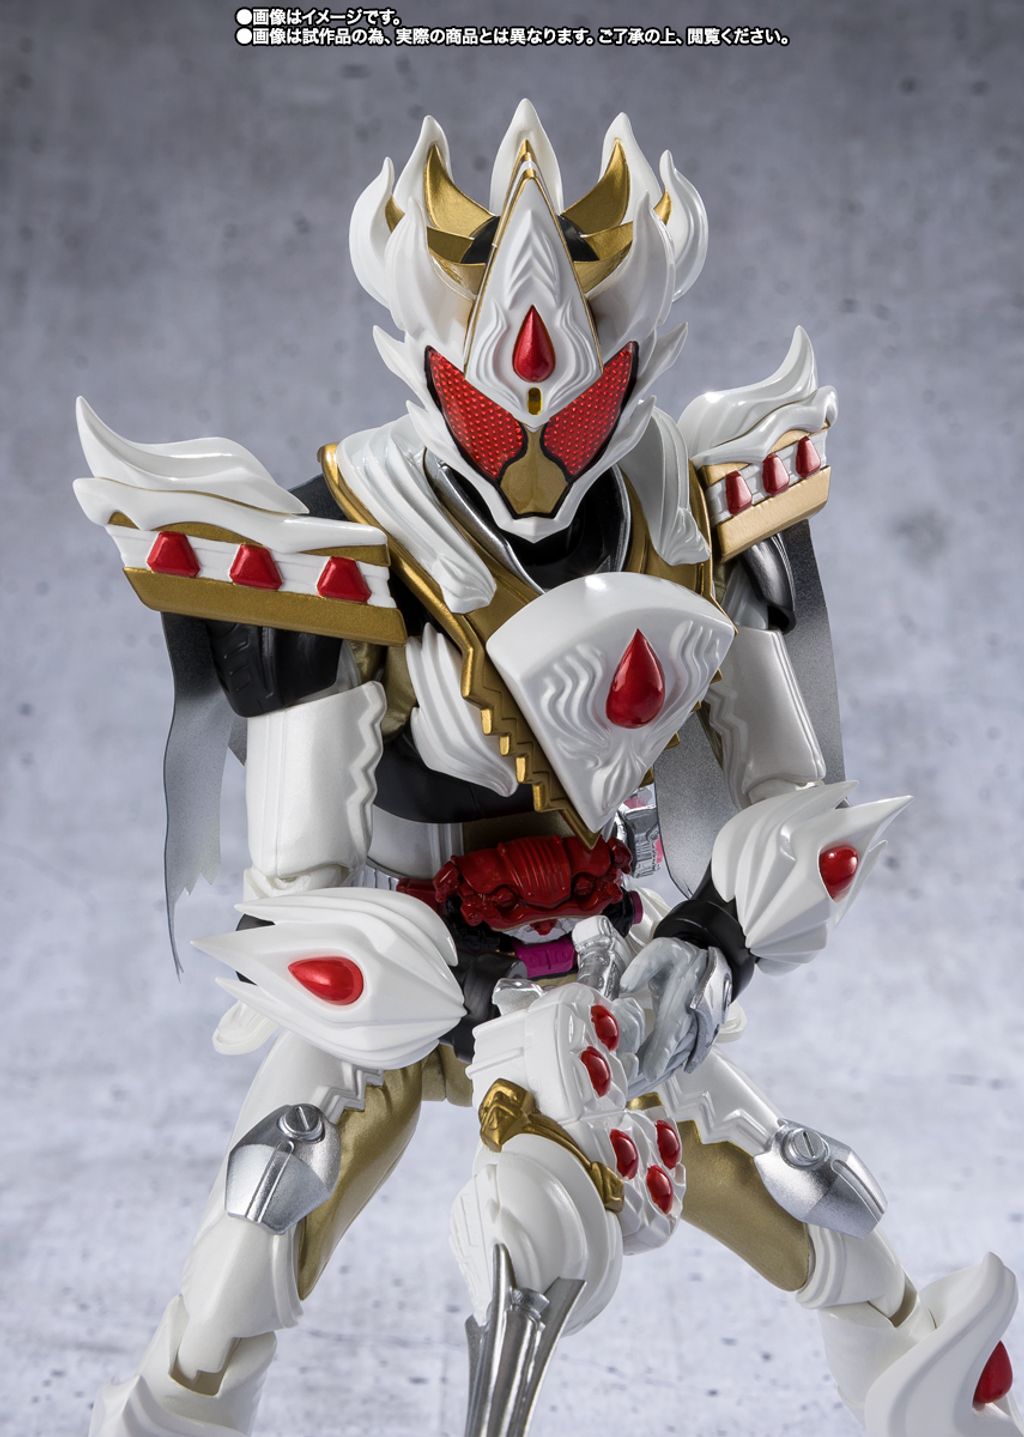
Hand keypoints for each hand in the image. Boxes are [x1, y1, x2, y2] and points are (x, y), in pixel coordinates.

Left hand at [620, 938, 731, 1092]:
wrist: (711, 960)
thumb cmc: (681, 957)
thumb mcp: (660, 952)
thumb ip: (642, 968)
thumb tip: (624, 988)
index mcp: (683, 1001)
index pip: (671, 1033)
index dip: (659, 1053)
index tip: (646, 1071)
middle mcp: (693, 1021)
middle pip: (672, 1055)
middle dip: (649, 1074)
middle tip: (625, 1091)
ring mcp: (698, 1031)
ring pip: (677, 1060)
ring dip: (657, 1077)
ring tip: (632, 1091)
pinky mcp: (698, 1036)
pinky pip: (683, 1057)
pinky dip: (667, 1070)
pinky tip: (651, 1081)